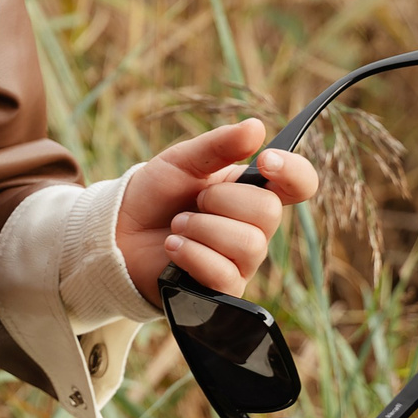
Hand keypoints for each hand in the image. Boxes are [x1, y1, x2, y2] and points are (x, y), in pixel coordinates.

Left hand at [114, 119, 319, 306]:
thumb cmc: (156, 195)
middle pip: (269, 212)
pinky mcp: (224, 290)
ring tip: (178, 225)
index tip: (265, 160)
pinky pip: (225, 273)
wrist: (119, 232)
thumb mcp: (181, 161)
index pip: (299, 184)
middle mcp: (255, 228)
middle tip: (193, 201)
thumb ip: (218, 145)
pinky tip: (173, 248)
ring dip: (201, 227)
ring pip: (249, 244)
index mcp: (251, 192)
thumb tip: (257, 127)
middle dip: (220, 200)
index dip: (294, 172)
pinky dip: (191, 253)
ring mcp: (242, 261)